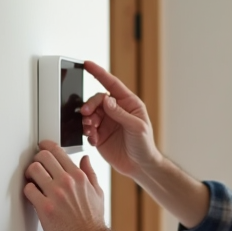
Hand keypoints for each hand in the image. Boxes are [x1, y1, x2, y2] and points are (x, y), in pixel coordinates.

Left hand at [23, 141, 108, 230]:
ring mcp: (55, 195)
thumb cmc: (93, 222)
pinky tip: (32, 196)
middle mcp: (66, 182)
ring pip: (33, 170)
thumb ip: (90, 173)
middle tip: (35, 166)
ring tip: (32, 180)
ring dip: (30, 173)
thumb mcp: (97, 192)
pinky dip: (28, 190)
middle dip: (36, 159)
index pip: (57, 151)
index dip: (45, 147)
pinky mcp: (45, 208)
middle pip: (43, 156)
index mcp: (79, 176)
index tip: (41, 148)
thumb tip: (85, 159)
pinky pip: (29, 190)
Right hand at [80, 59, 159, 178]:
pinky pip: (87, 128)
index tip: (87, 64)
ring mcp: (106, 122)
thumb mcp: (136, 127)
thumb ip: (120, 113)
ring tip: (91, 129)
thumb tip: (106, 99)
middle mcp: (116, 110)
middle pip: (97, 99)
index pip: (111, 83)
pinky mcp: (99, 135)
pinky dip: (87, 132)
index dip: (99, 73)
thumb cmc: (144, 145)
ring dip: (87, 120)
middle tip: (87, 114)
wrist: (140, 166)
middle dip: (89, 105)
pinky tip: (93, 138)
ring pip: (89, 113)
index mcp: (128, 103)